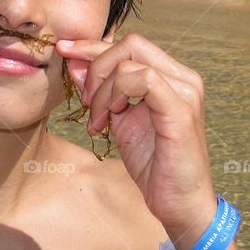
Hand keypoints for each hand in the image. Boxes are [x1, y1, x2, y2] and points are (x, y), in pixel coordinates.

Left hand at [56, 34, 217, 241]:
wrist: (181, 205)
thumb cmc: (155, 166)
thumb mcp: (119, 121)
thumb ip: (101, 92)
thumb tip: (74, 64)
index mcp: (172, 77)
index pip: (130, 45)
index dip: (93, 45)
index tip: (64, 51)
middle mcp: (183, 78)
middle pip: (130, 45)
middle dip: (94, 64)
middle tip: (84, 99)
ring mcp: (185, 91)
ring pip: (130, 62)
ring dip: (102, 89)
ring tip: (97, 120)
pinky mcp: (181, 109)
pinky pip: (142, 80)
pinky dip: (115, 95)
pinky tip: (109, 119)